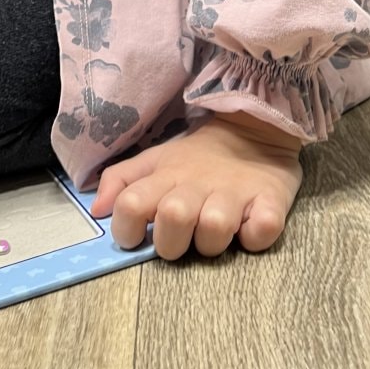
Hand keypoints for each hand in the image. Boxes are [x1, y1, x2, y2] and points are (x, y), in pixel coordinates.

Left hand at [89, 111, 303, 260]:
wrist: (254, 126)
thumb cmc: (198, 156)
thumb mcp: (156, 160)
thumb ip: (122, 181)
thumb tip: (97, 210)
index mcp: (166, 176)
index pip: (131, 203)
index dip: (125, 229)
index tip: (136, 237)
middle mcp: (197, 185)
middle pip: (173, 218)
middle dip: (171, 242)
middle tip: (182, 238)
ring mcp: (236, 193)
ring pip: (215, 228)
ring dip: (214, 241)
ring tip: (217, 232)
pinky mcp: (271, 200)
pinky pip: (262, 230)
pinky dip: (256, 235)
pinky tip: (252, 225)